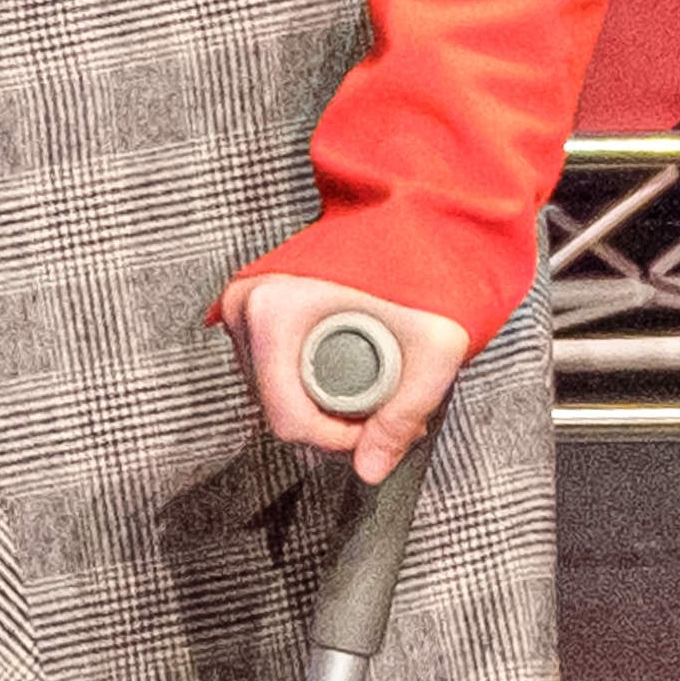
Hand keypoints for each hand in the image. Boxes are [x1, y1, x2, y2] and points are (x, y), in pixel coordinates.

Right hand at [223, 274, 471, 483]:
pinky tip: (346, 371)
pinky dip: (308, 380)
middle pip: (278, 406)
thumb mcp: (433, 343)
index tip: (374, 431)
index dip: (334, 440)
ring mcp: (246, 302)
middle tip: (380, 412)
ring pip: (274, 390)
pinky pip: (273, 367)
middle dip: (330, 424)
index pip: (287, 417)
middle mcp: (248, 303)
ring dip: (319, 404)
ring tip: (370, 388)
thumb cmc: (424, 259)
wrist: (417, 210)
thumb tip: (371, 470)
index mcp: (274, 309)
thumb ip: (405, 412)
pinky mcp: (256, 304)